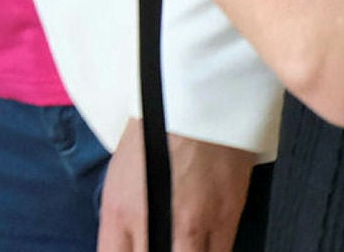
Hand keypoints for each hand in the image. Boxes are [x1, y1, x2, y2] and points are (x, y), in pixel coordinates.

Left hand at [97, 122, 256, 251]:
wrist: (196, 105)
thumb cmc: (154, 137)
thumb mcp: (120, 179)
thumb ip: (122, 222)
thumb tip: (130, 247)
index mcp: (118, 211)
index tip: (136, 250)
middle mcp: (150, 223)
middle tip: (165, 242)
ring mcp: (190, 226)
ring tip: (183, 242)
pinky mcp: (225, 220)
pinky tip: (205, 244)